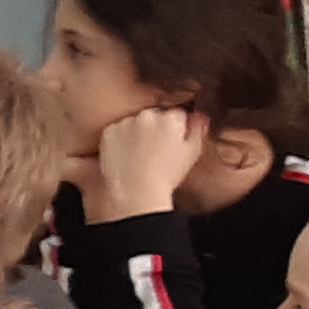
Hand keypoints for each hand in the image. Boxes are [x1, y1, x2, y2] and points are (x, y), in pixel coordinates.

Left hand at [90, 107, 206, 222]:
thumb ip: (197, 131)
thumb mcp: (192, 154)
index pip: (177, 115)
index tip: (172, 142)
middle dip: (156, 128)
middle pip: (154, 116)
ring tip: (139, 157)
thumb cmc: (165, 177)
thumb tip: (199, 117)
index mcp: (171, 119)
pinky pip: (116, 131)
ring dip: (136, 133)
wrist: (135, 193)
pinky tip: (125, 156)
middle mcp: (148, 115)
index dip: (176, 129)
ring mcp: (126, 122)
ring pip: (134, 122)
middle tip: (155, 151)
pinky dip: (119, 140)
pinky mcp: (109, 132)